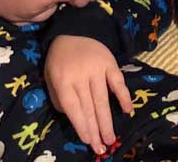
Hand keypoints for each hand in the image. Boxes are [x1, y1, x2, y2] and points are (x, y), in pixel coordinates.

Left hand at [45, 35, 133, 154]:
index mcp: (63, 80)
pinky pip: (118, 82)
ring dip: (107, 121)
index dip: (80, 125)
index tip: (87, 140)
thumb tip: (71, 117)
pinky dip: (123, 96)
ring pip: (102, 100)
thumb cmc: (60, 59)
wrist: (75, 30)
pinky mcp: (110, 63)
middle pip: (88, 108)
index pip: (73, 107)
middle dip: (95, 130)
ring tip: (110, 139)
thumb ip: (58, 97)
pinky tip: (127, 111)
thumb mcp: (50, 76)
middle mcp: (80, 76)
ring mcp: (97, 69)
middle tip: (101, 147)